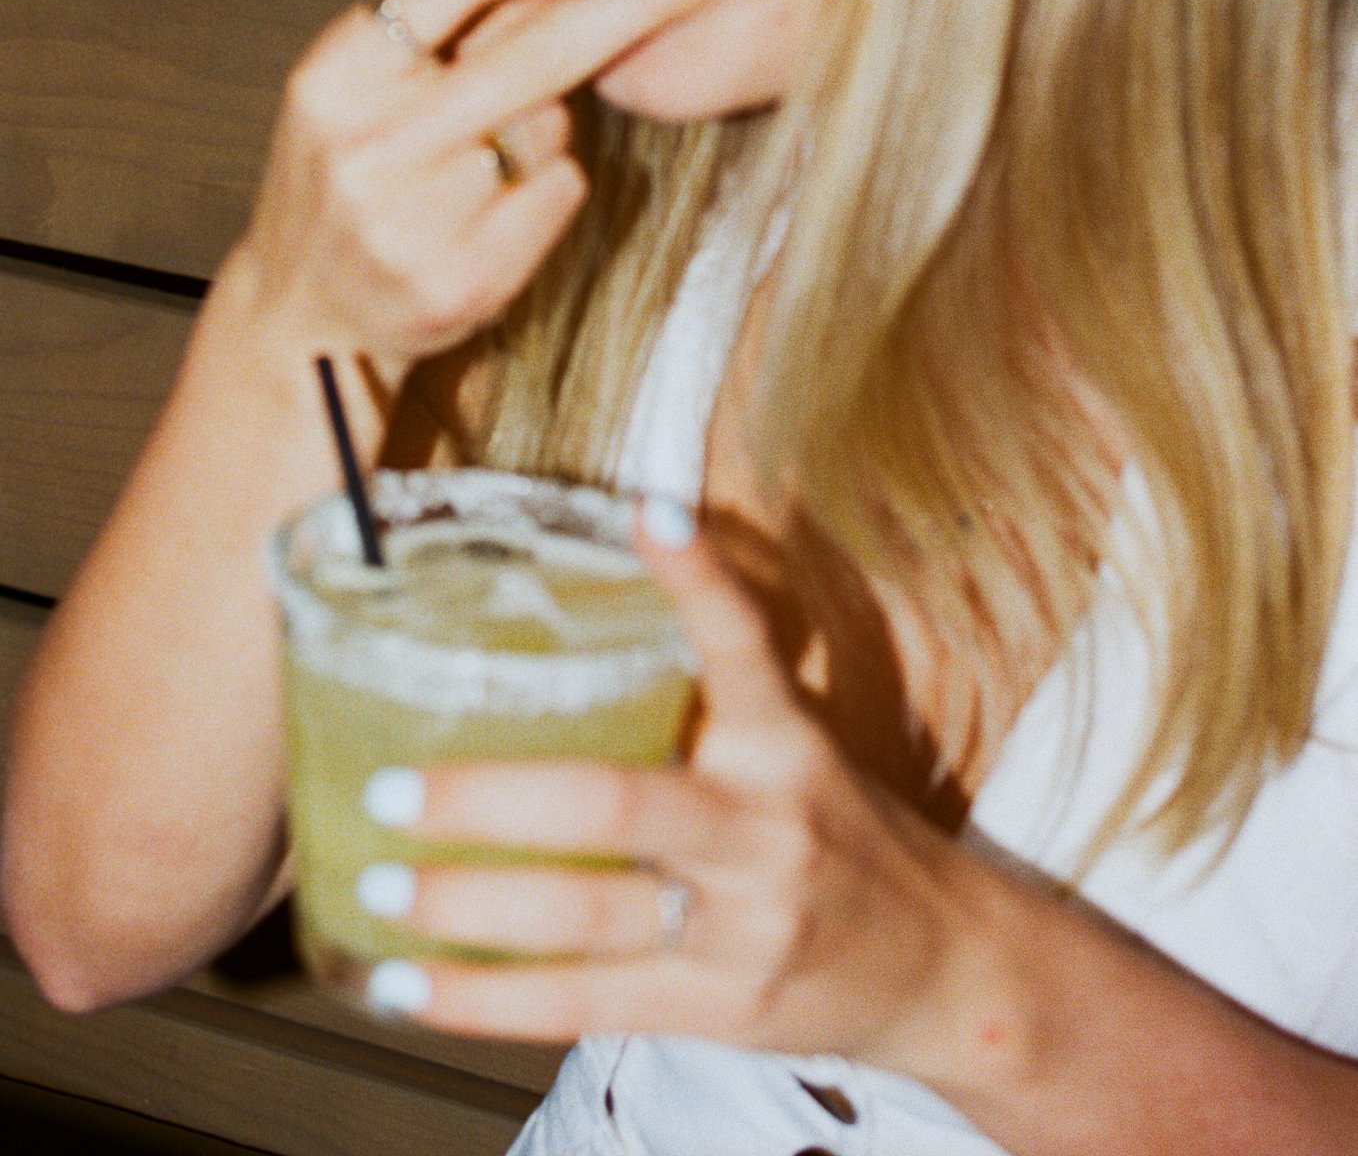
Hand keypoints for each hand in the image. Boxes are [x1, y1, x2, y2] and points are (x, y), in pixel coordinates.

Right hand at [234, 0, 745, 379]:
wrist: (308, 319)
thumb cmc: (351, 178)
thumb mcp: (363, 88)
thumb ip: (449, 24)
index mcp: (334, 75)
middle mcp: (370, 142)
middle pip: (538, 43)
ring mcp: (419, 218)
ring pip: (552, 124)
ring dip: (545, 123)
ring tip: (474, 159)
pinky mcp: (467, 279)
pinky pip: (560, 190)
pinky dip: (547, 186)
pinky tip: (491, 210)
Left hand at [353, 501, 980, 1072]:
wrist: (940, 966)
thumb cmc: (834, 834)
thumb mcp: (791, 750)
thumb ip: (698, 706)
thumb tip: (553, 640)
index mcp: (786, 744)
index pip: (743, 648)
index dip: (698, 580)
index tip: (650, 511)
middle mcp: (765, 827)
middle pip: (619, 807)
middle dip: (493, 799)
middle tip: (394, 787)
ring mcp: (742, 927)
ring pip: (587, 916)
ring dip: (469, 904)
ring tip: (380, 884)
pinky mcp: (716, 1009)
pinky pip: (581, 1004)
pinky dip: (483, 997)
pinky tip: (405, 986)